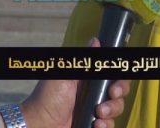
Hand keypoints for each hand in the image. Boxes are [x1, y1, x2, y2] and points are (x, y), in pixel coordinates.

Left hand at [14, 38, 130, 127]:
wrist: (39, 124)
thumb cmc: (48, 97)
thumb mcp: (64, 75)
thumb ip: (82, 60)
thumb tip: (95, 41)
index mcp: (89, 79)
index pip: (113, 75)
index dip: (119, 79)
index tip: (114, 85)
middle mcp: (95, 94)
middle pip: (120, 92)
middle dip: (118, 96)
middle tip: (109, 99)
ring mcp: (95, 111)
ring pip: (117, 110)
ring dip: (111, 112)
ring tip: (97, 116)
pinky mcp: (94, 125)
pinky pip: (109, 125)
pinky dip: (106, 126)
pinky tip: (96, 125)